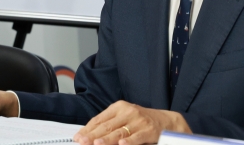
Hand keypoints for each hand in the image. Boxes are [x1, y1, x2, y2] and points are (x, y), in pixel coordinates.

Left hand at [73, 101, 191, 144]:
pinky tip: (121, 144)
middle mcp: (127, 111)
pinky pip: (137, 137)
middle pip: (107, 126)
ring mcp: (139, 120)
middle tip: (82, 142)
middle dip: (93, 135)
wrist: (168, 121)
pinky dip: (129, 141)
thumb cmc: (142, 121)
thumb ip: (110, 124)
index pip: (99, 119)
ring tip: (96, 144)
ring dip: (106, 139)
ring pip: (119, 132)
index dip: (88, 129)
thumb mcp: (125, 118)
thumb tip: (90, 135)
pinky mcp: (149, 129)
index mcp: (118, 107)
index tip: (78, 137)